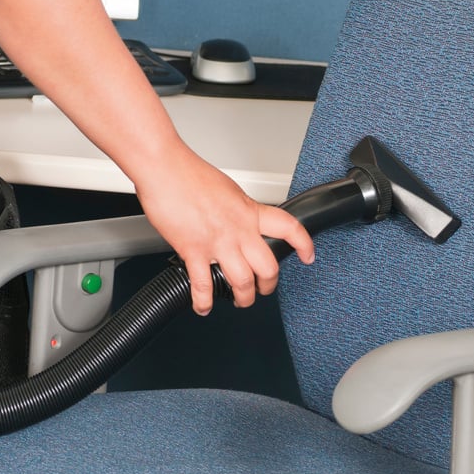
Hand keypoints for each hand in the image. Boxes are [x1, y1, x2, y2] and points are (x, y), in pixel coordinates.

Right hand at [134, 151, 314, 315]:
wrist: (165, 168)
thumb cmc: (189, 173)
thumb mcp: (227, 189)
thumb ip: (237, 209)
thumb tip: (239, 219)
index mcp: (249, 211)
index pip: (289, 227)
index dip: (304, 244)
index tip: (308, 255)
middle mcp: (238, 229)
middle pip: (268, 267)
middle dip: (268, 285)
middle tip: (264, 288)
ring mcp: (218, 242)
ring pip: (243, 282)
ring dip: (243, 298)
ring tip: (239, 300)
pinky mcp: (194, 251)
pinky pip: (203, 285)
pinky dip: (204, 301)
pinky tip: (203, 306)